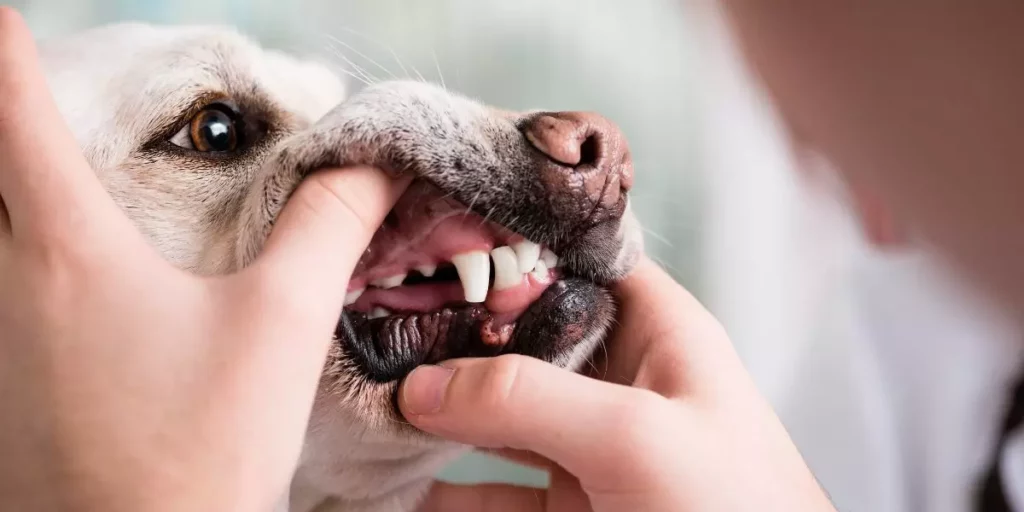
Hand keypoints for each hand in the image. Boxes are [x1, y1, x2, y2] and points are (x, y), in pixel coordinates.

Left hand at [0, 9, 407, 510]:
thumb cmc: (202, 450)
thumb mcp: (282, 326)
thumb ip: (328, 227)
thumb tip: (372, 162)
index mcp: (67, 251)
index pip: (14, 114)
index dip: (2, 48)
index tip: (1, 9)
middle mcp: (3, 286)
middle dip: (2, 122)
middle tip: (26, 88)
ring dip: (10, 195)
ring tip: (39, 171)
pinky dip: (19, 261)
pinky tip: (62, 291)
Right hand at [398, 256, 834, 510]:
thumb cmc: (734, 511)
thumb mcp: (631, 437)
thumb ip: (527, 398)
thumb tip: (421, 385)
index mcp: (659, 332)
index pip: (578, 260)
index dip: (512, 247)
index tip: (432, 241)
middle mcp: (624, 380)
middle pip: (524, 338)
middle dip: (456, 335)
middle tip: (378, 325)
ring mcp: (596, 446)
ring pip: (503, 414)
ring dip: (442, 414)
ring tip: (374, 403)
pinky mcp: (575, 505)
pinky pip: (497, 488)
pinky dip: (450, 490)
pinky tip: (402, 486)